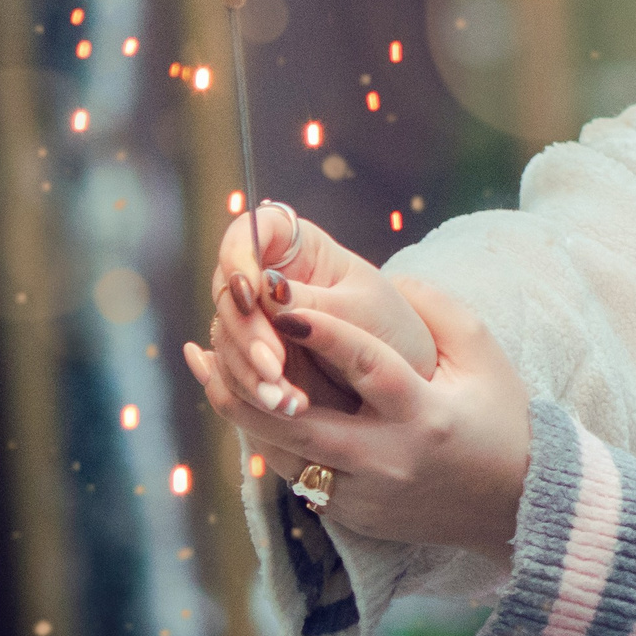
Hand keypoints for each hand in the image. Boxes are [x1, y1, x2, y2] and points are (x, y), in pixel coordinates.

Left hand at [184, 280, 532, 558]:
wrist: (514, 504)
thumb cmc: (501, 417)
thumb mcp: (484, 356)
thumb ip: (438, 309)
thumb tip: (392, 276)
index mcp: (424, 415)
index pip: (366, 367)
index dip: (324, 330)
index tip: (284, 296)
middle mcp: (388, 460)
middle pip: (297, 423)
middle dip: (248, 378)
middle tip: (212, 336)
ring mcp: (365, 496)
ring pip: (282, 454)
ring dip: (242, 408)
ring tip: (206, 365)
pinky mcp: (352, 515)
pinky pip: (295, 475)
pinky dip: (267, 436)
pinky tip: (243, 401)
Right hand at [204, 203, 438, 417]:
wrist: (407, 379)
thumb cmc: (393, 329)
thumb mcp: (359, 312)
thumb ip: (312, 302)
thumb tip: (262, 286)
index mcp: (297, 247)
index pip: (250, 231)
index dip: (239, 256)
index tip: (250, 294)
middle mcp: (269, 278)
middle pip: (230, 291)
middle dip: (247, 331)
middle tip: (272, 366)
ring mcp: (258, 318)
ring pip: (227, 335)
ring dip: (247, 369)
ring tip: (283, 398)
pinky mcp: (256, 357)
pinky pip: (235, 370)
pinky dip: (253, 389)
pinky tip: (278, 404)